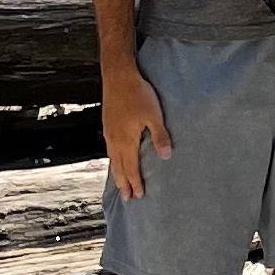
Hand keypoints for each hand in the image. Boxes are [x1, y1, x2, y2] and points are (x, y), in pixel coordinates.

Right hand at [102, 64, 172, 201]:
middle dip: (124, 183)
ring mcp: (109, 133)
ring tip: (120, 184)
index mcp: (126, 141)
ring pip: (113, 159)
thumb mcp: (153, 115)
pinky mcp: (108, 125)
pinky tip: (115, 159)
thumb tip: (166, 157)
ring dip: (117, 173)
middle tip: (127, 198)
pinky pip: (109, 150)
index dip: (135, 182)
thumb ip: (160, 136)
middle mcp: (115, 140)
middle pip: (119, 167)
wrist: (118, 77)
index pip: (131, 167)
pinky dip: (113, 160)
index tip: (138, 195)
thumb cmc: (137, 94)